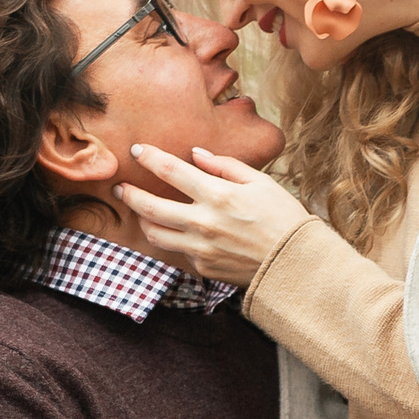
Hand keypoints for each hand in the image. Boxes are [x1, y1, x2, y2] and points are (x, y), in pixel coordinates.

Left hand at [118, 144, 313, 284]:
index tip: (136, 151)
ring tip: (141, 211)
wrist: (296, 264)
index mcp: (218, 195)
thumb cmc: (284, 218)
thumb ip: (225, 166)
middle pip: (150, 206)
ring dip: (143, 220)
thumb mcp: (261, 182)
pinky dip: (173, 239)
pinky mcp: (203, 267)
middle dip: (130, 194)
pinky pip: (178, 251)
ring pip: (155, 233)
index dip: (149, 158)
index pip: (170, 171)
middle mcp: (203, 222)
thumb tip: (197, 155)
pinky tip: (176, 231)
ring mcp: (200, 248)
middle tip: (121, 187)